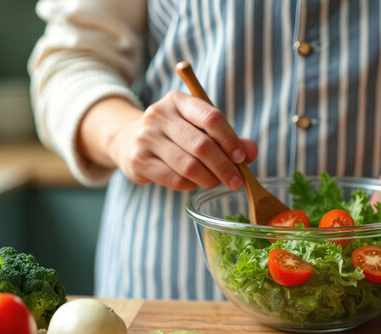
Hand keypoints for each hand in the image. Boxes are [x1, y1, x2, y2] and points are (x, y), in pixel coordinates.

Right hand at [108, 91, 257, 190]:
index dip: (230, 140)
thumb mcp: (198, 127)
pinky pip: (173, 179)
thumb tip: (252, 152)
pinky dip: (190, 185)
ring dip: (209, 179)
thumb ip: (227, 137)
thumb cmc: (174, 133)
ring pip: (188, 165)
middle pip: (201, 145)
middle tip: (237, 181)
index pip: (211, 117)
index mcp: (178, 100)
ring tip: (217, 182)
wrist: (128, 139)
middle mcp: (159, 115)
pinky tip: (195, 182)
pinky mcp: (138, 160)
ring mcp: (146, 138)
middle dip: (224, 166)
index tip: (242, 158)